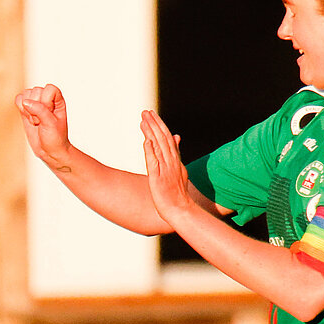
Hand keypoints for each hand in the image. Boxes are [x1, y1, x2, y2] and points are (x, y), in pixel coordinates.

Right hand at [16, 84, 72, 169]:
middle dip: (36, 108)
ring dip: (28, 110)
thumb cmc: (56, 138)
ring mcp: (36, 103)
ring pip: (25, 94)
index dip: (46, 101)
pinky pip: (18, 100)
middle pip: (35, 91)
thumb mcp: (51, 124)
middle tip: (41, 121)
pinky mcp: (26, 109)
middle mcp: (47, 99)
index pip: (49, 89)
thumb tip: (26, 101)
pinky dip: (21, 109)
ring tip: (36, 121)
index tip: (48, 114)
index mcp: (58, 100)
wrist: (50, 151)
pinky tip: (28, 119)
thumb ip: (40, 110)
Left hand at [140, 110, 193, 227]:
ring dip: (151, 132)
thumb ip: (176, 155)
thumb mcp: (178, 172)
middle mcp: (171, 163)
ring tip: (143, 120)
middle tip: (145, 112)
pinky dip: (150, 151)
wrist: (180, 211)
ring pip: (158, 147)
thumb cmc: (176, 195)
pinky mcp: (158, 180)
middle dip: (154, 124)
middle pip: (163, 139)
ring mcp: (165, 171)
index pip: (168, 139)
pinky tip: (145, 141)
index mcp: (175, 161)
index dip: (160, 126)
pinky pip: (154, 163)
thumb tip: (176, 138)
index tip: (152, 115)